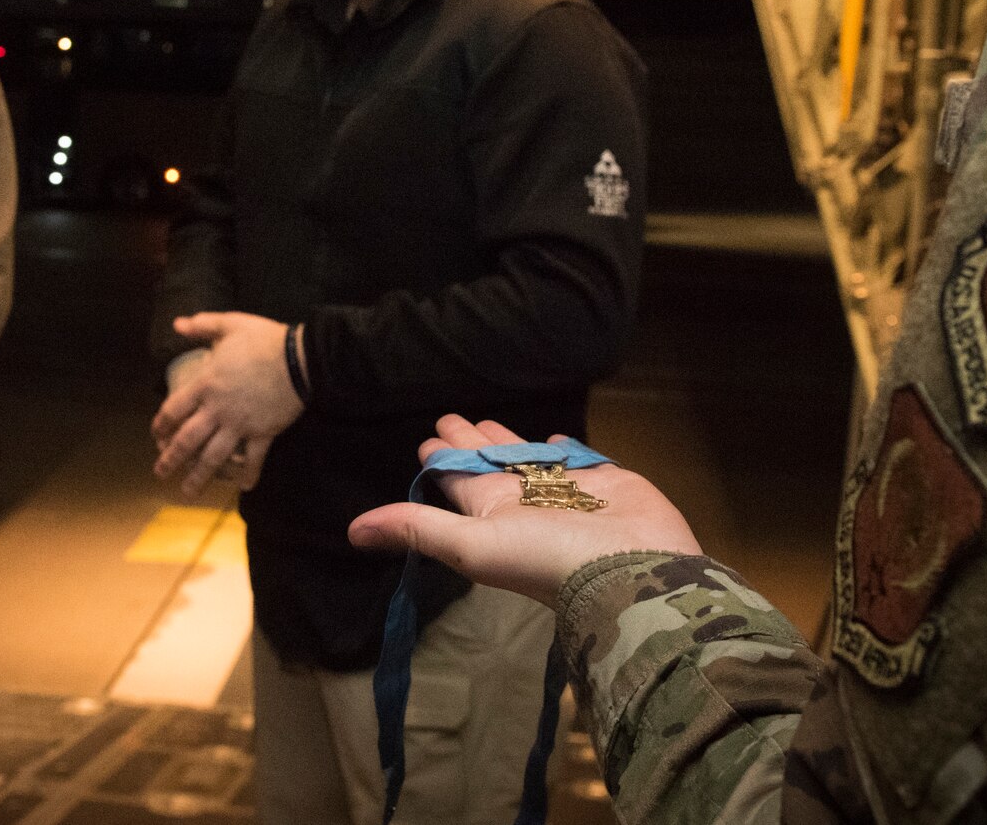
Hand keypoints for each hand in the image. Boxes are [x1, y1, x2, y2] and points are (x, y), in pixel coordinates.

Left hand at [152, 312, 300, 498]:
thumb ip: (202, 325)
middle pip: (187, 440)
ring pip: (213, 457)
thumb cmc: (264, 340)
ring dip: (198, 477)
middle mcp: (218, 409)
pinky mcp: (263, 433)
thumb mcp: (230, 324)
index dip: (161, 424)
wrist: (300, 358)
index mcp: (206, 384)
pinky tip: (245, 487)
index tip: (155, 434)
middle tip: (160, 473)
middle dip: (171, 460)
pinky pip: (254, 459)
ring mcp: (240, 425)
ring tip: (187, 492)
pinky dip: (249, 474)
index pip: (174, 409)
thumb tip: (177, 323)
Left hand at [347, 414, 701, 608]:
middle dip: (468, 444)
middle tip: (447, 417)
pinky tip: (556, 438)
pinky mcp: (606, 481)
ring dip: (507, 442)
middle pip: (488, 465)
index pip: (457, 482)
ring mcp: (567, 491)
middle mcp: (526, 503)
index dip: (440, 461)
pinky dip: (565, 449)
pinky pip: (578, 459)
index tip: (425, 442)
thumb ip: (418, 530)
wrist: (634, 568)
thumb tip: (352, 531)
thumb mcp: (473, 546)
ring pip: (528, 458)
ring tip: (486, 421)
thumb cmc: (550, 559)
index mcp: (492, 517)